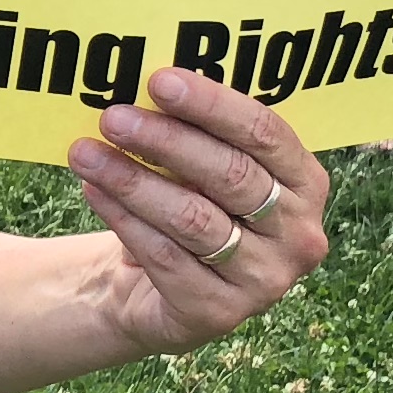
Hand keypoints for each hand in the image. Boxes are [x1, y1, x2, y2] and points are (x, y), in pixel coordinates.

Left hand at [66, 67, 331, 350]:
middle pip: (229, 174)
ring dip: (132, 180)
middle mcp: (298, 235)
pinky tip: (93, 191)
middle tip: (113, 117)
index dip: (212, 104)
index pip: (265, 133)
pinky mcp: (219, 312)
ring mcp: (265, 280)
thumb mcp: (207, 170)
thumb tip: (150, 86)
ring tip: (85, 153)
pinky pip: (164, 256)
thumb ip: (199, 133)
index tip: (158, 80)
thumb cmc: (193, 207)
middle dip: (165, 140)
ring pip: (192, 218)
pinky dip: (124, 219)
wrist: (166, 291)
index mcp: (307, 184)